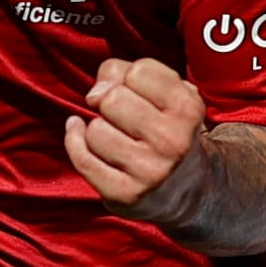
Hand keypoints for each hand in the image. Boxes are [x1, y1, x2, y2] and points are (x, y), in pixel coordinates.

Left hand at [65, 56, 209, 223]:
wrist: (190, 189)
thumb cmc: (169, 129)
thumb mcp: (168, 93)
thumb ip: (127, 73)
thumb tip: (94, 94)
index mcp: (187, 109)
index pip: (138, 71)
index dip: (130, 78)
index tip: (137, 93)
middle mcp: (172, 141)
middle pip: (112, 99)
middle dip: (111, 103)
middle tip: (124, 118)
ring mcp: (150, 172)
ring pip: (95, 129)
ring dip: (98, 128)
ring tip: (116, 136)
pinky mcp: (126, 194)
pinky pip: (82, 158)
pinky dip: (75, 142)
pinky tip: (80, 135)